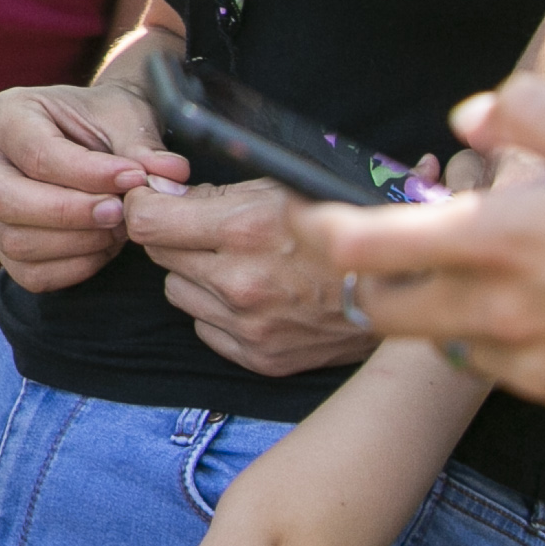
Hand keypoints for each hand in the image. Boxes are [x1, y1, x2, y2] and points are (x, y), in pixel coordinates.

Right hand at [0, 80, 187, 288]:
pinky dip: (74, 267)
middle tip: (120, 212)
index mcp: (4, 116)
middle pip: (5, 200)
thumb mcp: (126, 118)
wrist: (95, 138)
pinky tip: (104, 246)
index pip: (35, 154)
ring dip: (77, 242)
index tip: (136, 178)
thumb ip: (143, 147)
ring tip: (119, 227)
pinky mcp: (2, 244)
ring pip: (16, 241)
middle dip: (70, 213)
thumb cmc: (105, 123)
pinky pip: (29, 272)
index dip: (88, 173)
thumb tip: (169, 176)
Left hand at [129, 178, 377, 375]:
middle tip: (210, 232)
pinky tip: (255, 297)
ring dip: (196, 276)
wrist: (400, 290)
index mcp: (245, 230)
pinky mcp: (260, 358)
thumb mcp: (280, 188)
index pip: (145, 222)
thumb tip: (156, 194)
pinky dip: (218, 312)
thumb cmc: (340, 226)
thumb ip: (213, 193)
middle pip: (159, 255)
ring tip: (241, 265)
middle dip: (176, 238)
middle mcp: (241, 283)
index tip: (154, 202)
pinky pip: (205, 327)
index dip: (144, 206)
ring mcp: (250, 326)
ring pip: (178, 292)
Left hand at [301, 78, 544, 426]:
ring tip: (494, 279)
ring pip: (444, 345)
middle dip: (371, 284)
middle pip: (380, 311)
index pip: (361, 246)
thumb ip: (531, 117)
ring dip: (443, 315)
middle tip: (396, 254)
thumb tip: (468, 117)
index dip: (316, 228)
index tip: (304, 215)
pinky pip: (511, 375)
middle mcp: (500, 314)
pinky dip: (513, 349)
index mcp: (500, 245)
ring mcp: (531, 368)